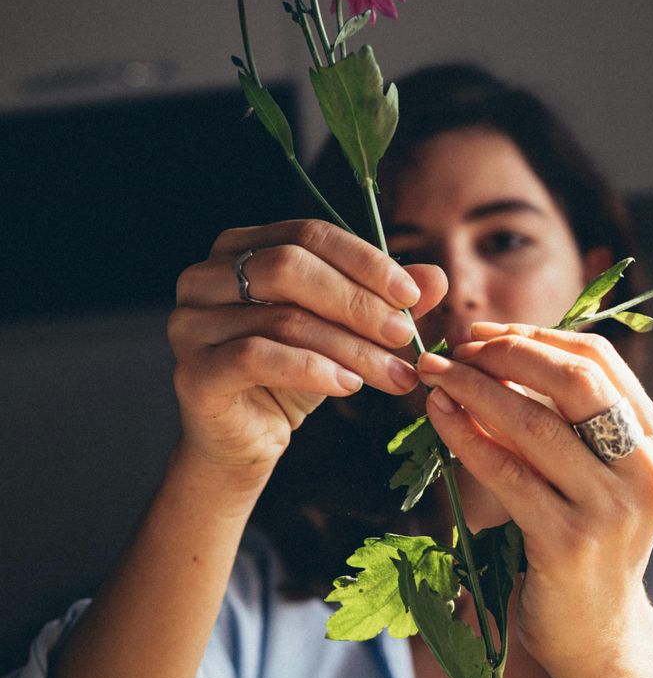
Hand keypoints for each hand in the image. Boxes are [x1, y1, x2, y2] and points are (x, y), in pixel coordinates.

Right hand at [168, 220, 446, 478]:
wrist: (244, 443)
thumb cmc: (292, 377)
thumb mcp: (342, 332)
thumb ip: (381, 301)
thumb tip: (436, 277)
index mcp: (237, 248)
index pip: (308, 234)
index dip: (365, 262)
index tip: (413, 297)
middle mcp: (203, 277)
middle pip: (290, 267)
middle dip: (358, 302)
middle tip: (406, 336)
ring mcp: (190, 323)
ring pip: (284, 319)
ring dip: (350, 347)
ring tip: (393, 373)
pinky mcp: (194, 372)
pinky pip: (258, 358)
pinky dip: (313, 369)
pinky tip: (349, 385)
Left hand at [417, 323, 652, 677]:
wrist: (599, 636)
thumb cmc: (585, 542)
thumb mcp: (590, 474)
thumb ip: (561, 418)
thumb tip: (488, 350)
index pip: (599, 359)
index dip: (535, 335)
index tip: (483, 332)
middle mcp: (645, 469)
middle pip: (574, 379)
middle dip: (506, 352)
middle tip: (455, 349)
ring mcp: (610, 508)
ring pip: (534, 422)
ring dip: (474, 387)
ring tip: (434, 374)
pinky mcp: (567, 542)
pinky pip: (505, 471)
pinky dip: (464, 434)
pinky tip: (437, 416)